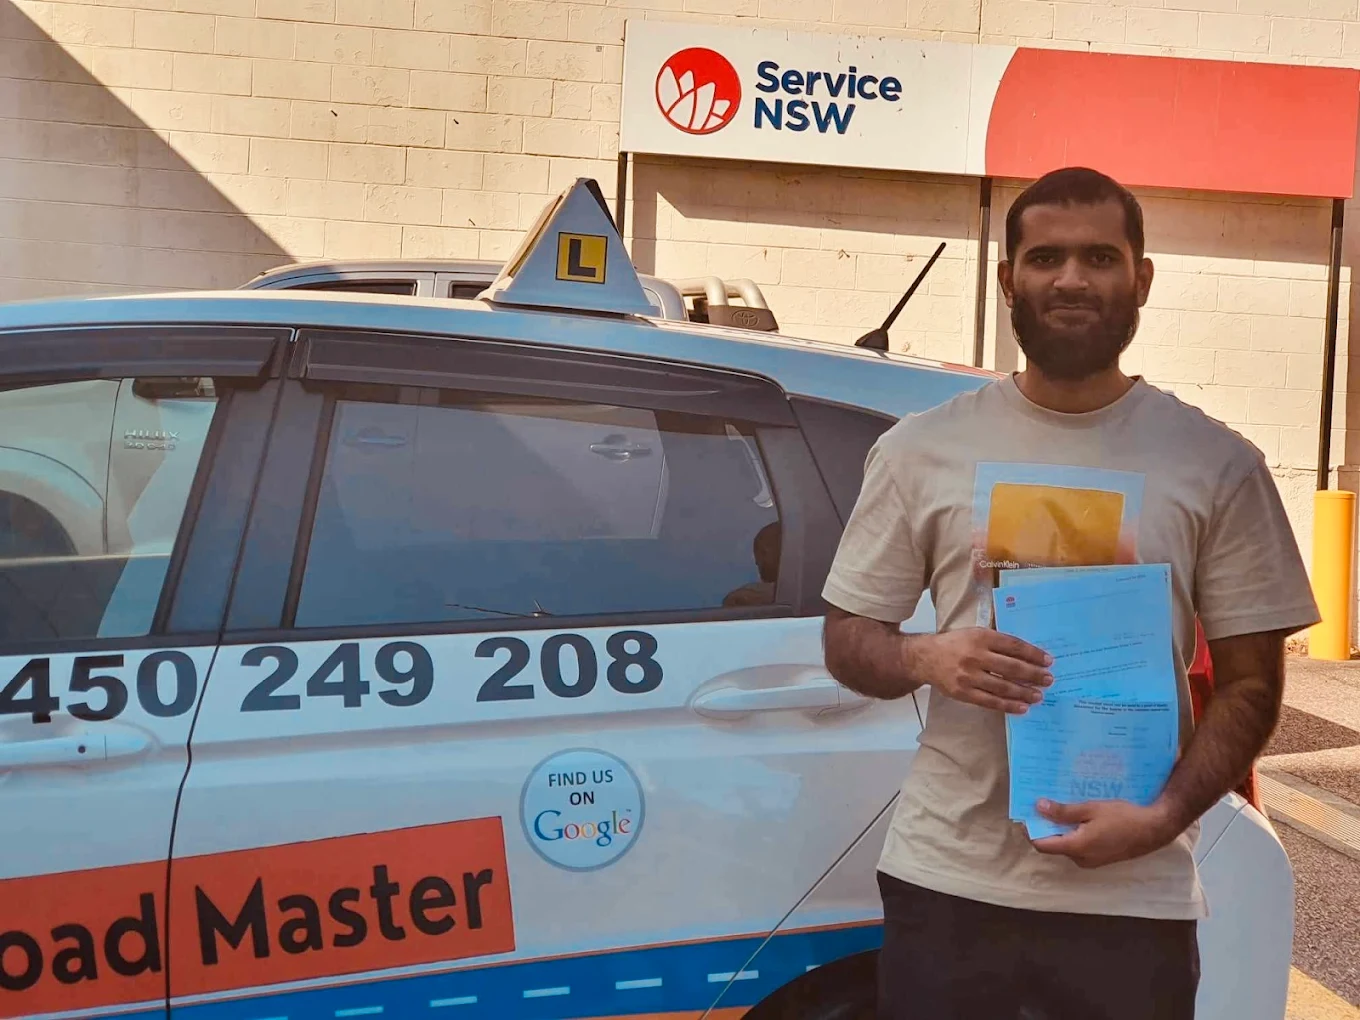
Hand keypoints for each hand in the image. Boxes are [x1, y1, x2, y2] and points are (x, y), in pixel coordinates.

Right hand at [907, 628, 1053, 713]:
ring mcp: (969, 676)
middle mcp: (975, 656)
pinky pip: (990, 701)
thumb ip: (997, 642)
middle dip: (1034, 675)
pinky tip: (1022, 707)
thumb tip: (1028, 655)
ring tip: (1039, 696)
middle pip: (1011, 668)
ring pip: (1003, 687)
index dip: (1033, 654)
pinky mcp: (963, 693)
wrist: (925, 658)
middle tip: (1048, 680)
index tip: (1048, 661)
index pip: (1013, 646)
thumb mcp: (975, 634)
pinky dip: (1008, 705)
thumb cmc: (955, 644)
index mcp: (980, 637)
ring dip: (1024, 692)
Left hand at [1030, 798, 1184, 867]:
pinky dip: (1075, 833)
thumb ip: (1063, 812)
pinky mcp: (1102, 857)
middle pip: (1054, 845)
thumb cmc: (1123, 817)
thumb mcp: (1091, 809)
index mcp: (1076, 848)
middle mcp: (1082, 859)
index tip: (1025, 813)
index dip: (1030, 830)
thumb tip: (1039, 808)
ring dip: (1062, 829)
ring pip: (1068, 845)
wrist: (1155, 828)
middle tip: (1043, 804)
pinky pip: (1080, 846)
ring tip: (1060, 806)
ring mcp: (1093, 861)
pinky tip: (1079, 816)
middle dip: (1046, 826)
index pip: (1042, 844)